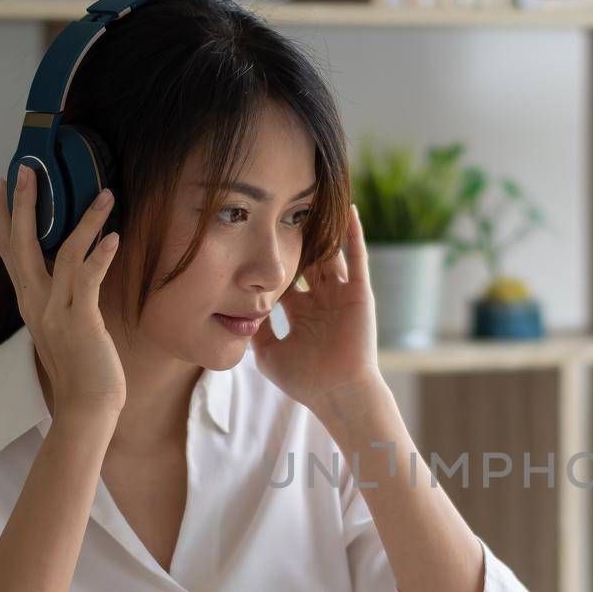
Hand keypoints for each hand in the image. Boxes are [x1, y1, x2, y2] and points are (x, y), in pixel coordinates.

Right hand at [0, 166, 125, 419]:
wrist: (86, 408)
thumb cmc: (84, 371)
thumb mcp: (66, 328)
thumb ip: (64, 300)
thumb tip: (76, 275)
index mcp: (30, 303)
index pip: (12, 251)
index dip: (9, 216)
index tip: (8, 184)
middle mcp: (36, 303)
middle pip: (23, 243)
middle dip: (26, 203)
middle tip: (29, 167)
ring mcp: (55, 312)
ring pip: (63, 253)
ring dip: (84, 219)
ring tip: (105, 193)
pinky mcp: (80, 321)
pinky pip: (87, 279)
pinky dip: (100, 255)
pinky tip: (114, 236)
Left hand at [250, 204, 385, 419]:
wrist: (337, 392)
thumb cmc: (305, 380)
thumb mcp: (268, 354)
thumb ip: (254, 330)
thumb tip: (233, 310)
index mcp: (302, 313)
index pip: (284, 278)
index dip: (271, 260)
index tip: (252, 236)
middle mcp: (322, 300)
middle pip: (306, 260)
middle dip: (295, 238)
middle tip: (279, 207)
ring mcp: (341, 295)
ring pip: (330, 254)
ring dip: (322, 230)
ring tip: (312, 198)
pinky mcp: (359, 293)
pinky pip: (357, 258)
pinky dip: (354, 234)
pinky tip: (349, 208)